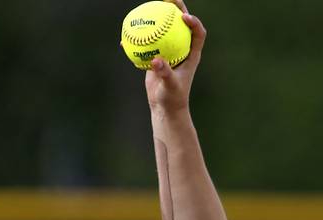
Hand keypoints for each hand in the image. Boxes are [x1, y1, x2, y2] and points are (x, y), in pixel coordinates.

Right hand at [144, 0, 205, 114]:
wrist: (165, 107)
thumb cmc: (173, 98)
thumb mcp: (170, 86)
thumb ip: (165, 73)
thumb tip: (155, 61)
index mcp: (191, 55)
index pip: (198, 34)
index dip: (194, 22)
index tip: (183, 16)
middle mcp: (182, 50)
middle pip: (181, 25)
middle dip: (177, 9)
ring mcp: (169, 52)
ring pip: (164, 31)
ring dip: (157, 19)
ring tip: (147, 8)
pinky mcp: (157, 58)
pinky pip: (148, 45)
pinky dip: (138, 41)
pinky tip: (124, 38)